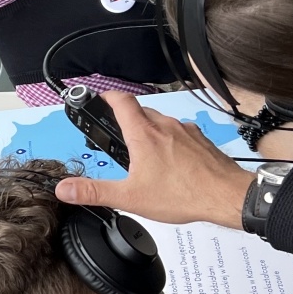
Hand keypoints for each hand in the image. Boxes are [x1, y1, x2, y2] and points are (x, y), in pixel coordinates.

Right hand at [55, 92, 251, 227]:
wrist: (226, 196)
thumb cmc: (184, 194)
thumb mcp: (130, 197)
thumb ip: (94, 191)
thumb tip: (65, 188)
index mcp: (144, 134)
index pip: (121, 101)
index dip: (107, 96)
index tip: (99, 99)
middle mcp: (165, 126)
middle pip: (140, 111)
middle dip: (125, 119)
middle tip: (117, 135)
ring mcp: (185, 131)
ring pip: (160, 122)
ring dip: (148, 131)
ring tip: (143, 154)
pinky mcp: (200, 141)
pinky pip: (179, 133)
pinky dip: (169, 141)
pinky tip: (170, 163)